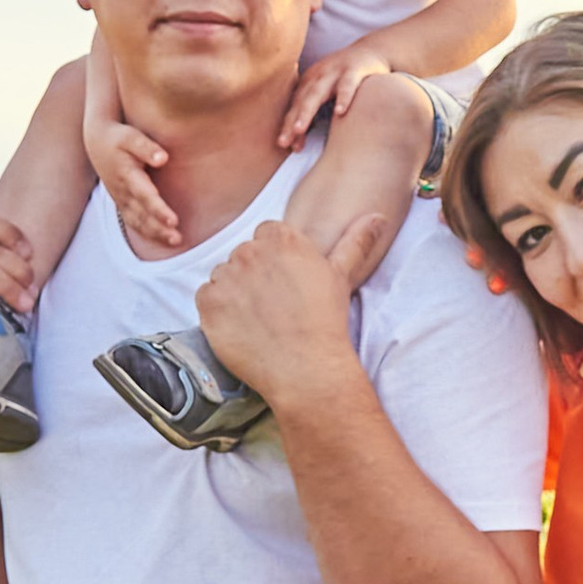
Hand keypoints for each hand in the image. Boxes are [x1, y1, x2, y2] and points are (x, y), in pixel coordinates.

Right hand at [87, 117, 182, 254]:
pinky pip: (134, 222)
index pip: (145, 196)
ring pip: (138, 221)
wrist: (97, 142)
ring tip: (175, 241)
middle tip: (177, 238)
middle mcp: (123, 191)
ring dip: (156, 234)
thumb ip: (146, 147)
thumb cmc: (119, 137)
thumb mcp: (131, 137)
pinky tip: (163, 239)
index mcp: (127, 175)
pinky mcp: (122, 203)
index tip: (173, 220)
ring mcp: (122, 199)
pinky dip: (147, 233)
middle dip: (159, 228)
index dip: (158, 210)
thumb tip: (163, 158)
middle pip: (142, 214)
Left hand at [195, 220, 362, 404]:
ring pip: (223, 276)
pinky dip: (217, 311)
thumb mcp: (341, 276)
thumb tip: (377, 217)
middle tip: (273, 305)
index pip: (266, 235)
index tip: (285, 283)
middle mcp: (250, 250)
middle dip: (253, 275)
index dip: (274, 260)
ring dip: (234, 293)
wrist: (305, 367)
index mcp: (281, 237)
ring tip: (258, 319)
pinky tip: (240, 327)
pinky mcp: (207, 302)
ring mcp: (226, 276)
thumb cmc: (325, 321)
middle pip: (243, 255)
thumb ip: (355, 241)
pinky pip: (205, 297)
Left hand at [280, 43, 396, 151]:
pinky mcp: (354, 69)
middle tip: (283, 142)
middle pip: (301, 101)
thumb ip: (315, 111)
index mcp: (309, 82)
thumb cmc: (347, 77)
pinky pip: (348, 84)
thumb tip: (299, 142)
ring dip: (306, 111)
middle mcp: (318, 76)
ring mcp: (335, 71)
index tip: (284, 145)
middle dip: (291, 122)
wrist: (372, 50)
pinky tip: (340, 112)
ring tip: (299, 130)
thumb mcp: (327, 91)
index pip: (295, 107)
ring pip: (317, 92)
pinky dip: (343, 97)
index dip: (288, 125)